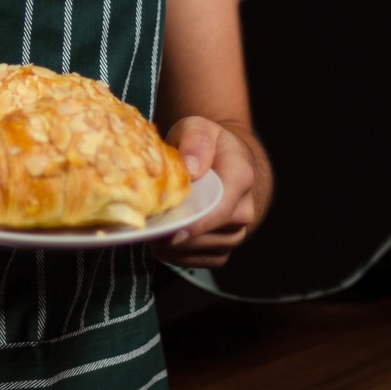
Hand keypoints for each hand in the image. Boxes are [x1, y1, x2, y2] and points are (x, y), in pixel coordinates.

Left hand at [153, 116, 265, 269]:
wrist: (223, 163)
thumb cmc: (206, 144)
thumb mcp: (198, 127)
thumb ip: (195, 140)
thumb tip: (191, 169)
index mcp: (241, 176)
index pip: (221, 208)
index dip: (196, 223)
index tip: (171, 231)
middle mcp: (243, 210)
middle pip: (207, 234)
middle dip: (174, 233)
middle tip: (147, 225)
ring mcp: (235, 234)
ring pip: (199, 250)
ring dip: (171, 245)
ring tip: (151, 226)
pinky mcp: (221, 250)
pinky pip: (195, 262)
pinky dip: (174, 255)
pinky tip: (160, 238)